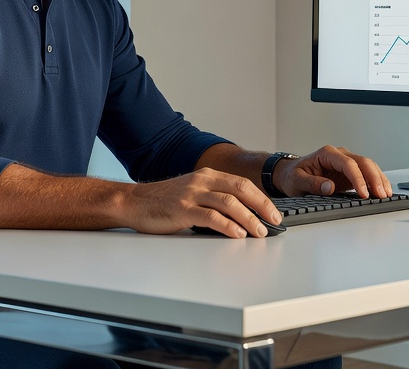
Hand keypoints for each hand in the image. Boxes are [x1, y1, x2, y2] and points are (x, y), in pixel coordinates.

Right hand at [123, 168, 282, 238]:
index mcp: (207, 175)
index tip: (274, 213)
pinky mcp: (181, 209)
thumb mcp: (193, 193)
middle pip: (240, 190)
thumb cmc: (163, 202)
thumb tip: (243, 217)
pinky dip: (227, 225)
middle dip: (261, 206)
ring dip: (248, 218)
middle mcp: (201, 181)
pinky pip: (210, 216)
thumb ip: (214, 199)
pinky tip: (237, 234)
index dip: (262, 198)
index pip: (242, 184)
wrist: (133, 202)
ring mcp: (191, 194)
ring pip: (228, 203)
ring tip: (259, 232)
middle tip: (274, 222)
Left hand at [274, 146, 391, 198]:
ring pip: (368, 166)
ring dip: (379, 179)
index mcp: (327, 154)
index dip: (358, 178)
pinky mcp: (349, 173)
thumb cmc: (293, 176)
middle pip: (363, 162)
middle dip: (374, 178)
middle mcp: (339, 155)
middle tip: (381, 195)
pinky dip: (376, 182)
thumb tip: (329, 187)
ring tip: (386, 194)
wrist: (290, 174)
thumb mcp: (297, 182)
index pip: (348, 163)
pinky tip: (382, 191)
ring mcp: (346, 162)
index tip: (363, 193)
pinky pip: (367, 174)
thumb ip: (312, 183)